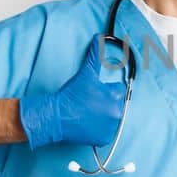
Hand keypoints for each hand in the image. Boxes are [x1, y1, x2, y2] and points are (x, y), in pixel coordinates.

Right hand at [18, 34, 127, 148]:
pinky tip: (87, 123)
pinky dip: (98, 129)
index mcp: (116, 96)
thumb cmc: (71, 94)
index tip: (94, 93)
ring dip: (102, 115)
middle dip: (105, 102)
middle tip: (89, 103)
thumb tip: (98, 37)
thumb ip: (95, 54)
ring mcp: (111, 128)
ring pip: (111, 118)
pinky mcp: (103, 139)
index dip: (106, 89)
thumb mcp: (86, 73)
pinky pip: (105, 132)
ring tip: (87, 113)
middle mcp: (117, 113)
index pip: (119, 90)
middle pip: (116, 104)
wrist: (57, 115)